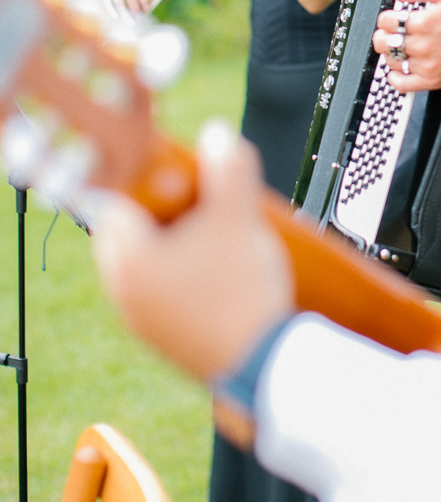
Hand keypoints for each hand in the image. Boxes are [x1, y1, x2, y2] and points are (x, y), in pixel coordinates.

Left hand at [90, 123, 292, 381]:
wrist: (264, 367)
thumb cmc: (243, 293)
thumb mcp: (239, 216)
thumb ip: (228, 166)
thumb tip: (216, 134)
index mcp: (126, 258)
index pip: (115, 196)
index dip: (146, 176)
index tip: (174, 169)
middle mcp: (122, 290)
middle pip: (127, 228)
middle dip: (161, 207)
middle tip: (196, 198)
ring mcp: (140, 318)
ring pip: (143, 259)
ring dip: (171, 239)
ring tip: (212, 232)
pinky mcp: (163, 337)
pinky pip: (160, 289)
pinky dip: (181, 270)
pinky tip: (218, 268)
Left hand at [373, 0, 440, 91]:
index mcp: (424, 22)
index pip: (387, 21)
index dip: (386, 17)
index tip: (392, 18)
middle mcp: (423, 45)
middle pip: (385, 41)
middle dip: (384, 35)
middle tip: (391, 33)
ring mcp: (427, 65)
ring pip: (391, 61)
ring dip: (390, 53)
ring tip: (399, 47)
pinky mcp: (432, 81)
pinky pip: (402, 84)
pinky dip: (395, 77)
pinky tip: (400, 67)